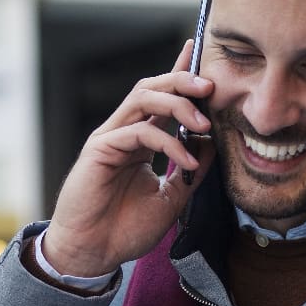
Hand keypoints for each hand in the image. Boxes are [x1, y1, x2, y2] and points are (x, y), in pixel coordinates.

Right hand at [43, 41, 215, 276]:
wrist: (94, 253)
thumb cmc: (126, 229)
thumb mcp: (171, 198)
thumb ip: (190, 171)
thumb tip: (212, 144)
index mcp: (140, 141)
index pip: (162, 99)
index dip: (179, 73)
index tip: (198, 52)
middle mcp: (125, 132)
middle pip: (153, 88)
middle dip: (183, 80)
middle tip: (212, 87)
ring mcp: (111, 137)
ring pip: (143, 98)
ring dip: (177, 103)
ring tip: (205, 122)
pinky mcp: (100, 148)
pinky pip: (139, 131)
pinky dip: (168, 142)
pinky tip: (186, 161)